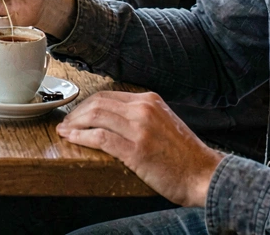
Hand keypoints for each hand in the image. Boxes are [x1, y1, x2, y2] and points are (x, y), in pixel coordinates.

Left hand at [57, 91, 222, 207]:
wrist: (204, 175)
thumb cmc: (184, 155)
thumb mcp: (163, 122)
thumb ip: (141, 115)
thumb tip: (111, 117)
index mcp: (149, 100)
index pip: (107, 95)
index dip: (86, 104)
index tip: (76, 114)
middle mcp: (144, 109)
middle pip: (97, 103)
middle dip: (76, 113)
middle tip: (66, 123)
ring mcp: (140, 128)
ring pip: (95, 117)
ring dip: (74, 124)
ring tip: (65, 131)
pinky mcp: (136, 150)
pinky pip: (99, 138)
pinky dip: (80, 137)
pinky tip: (71, 139)